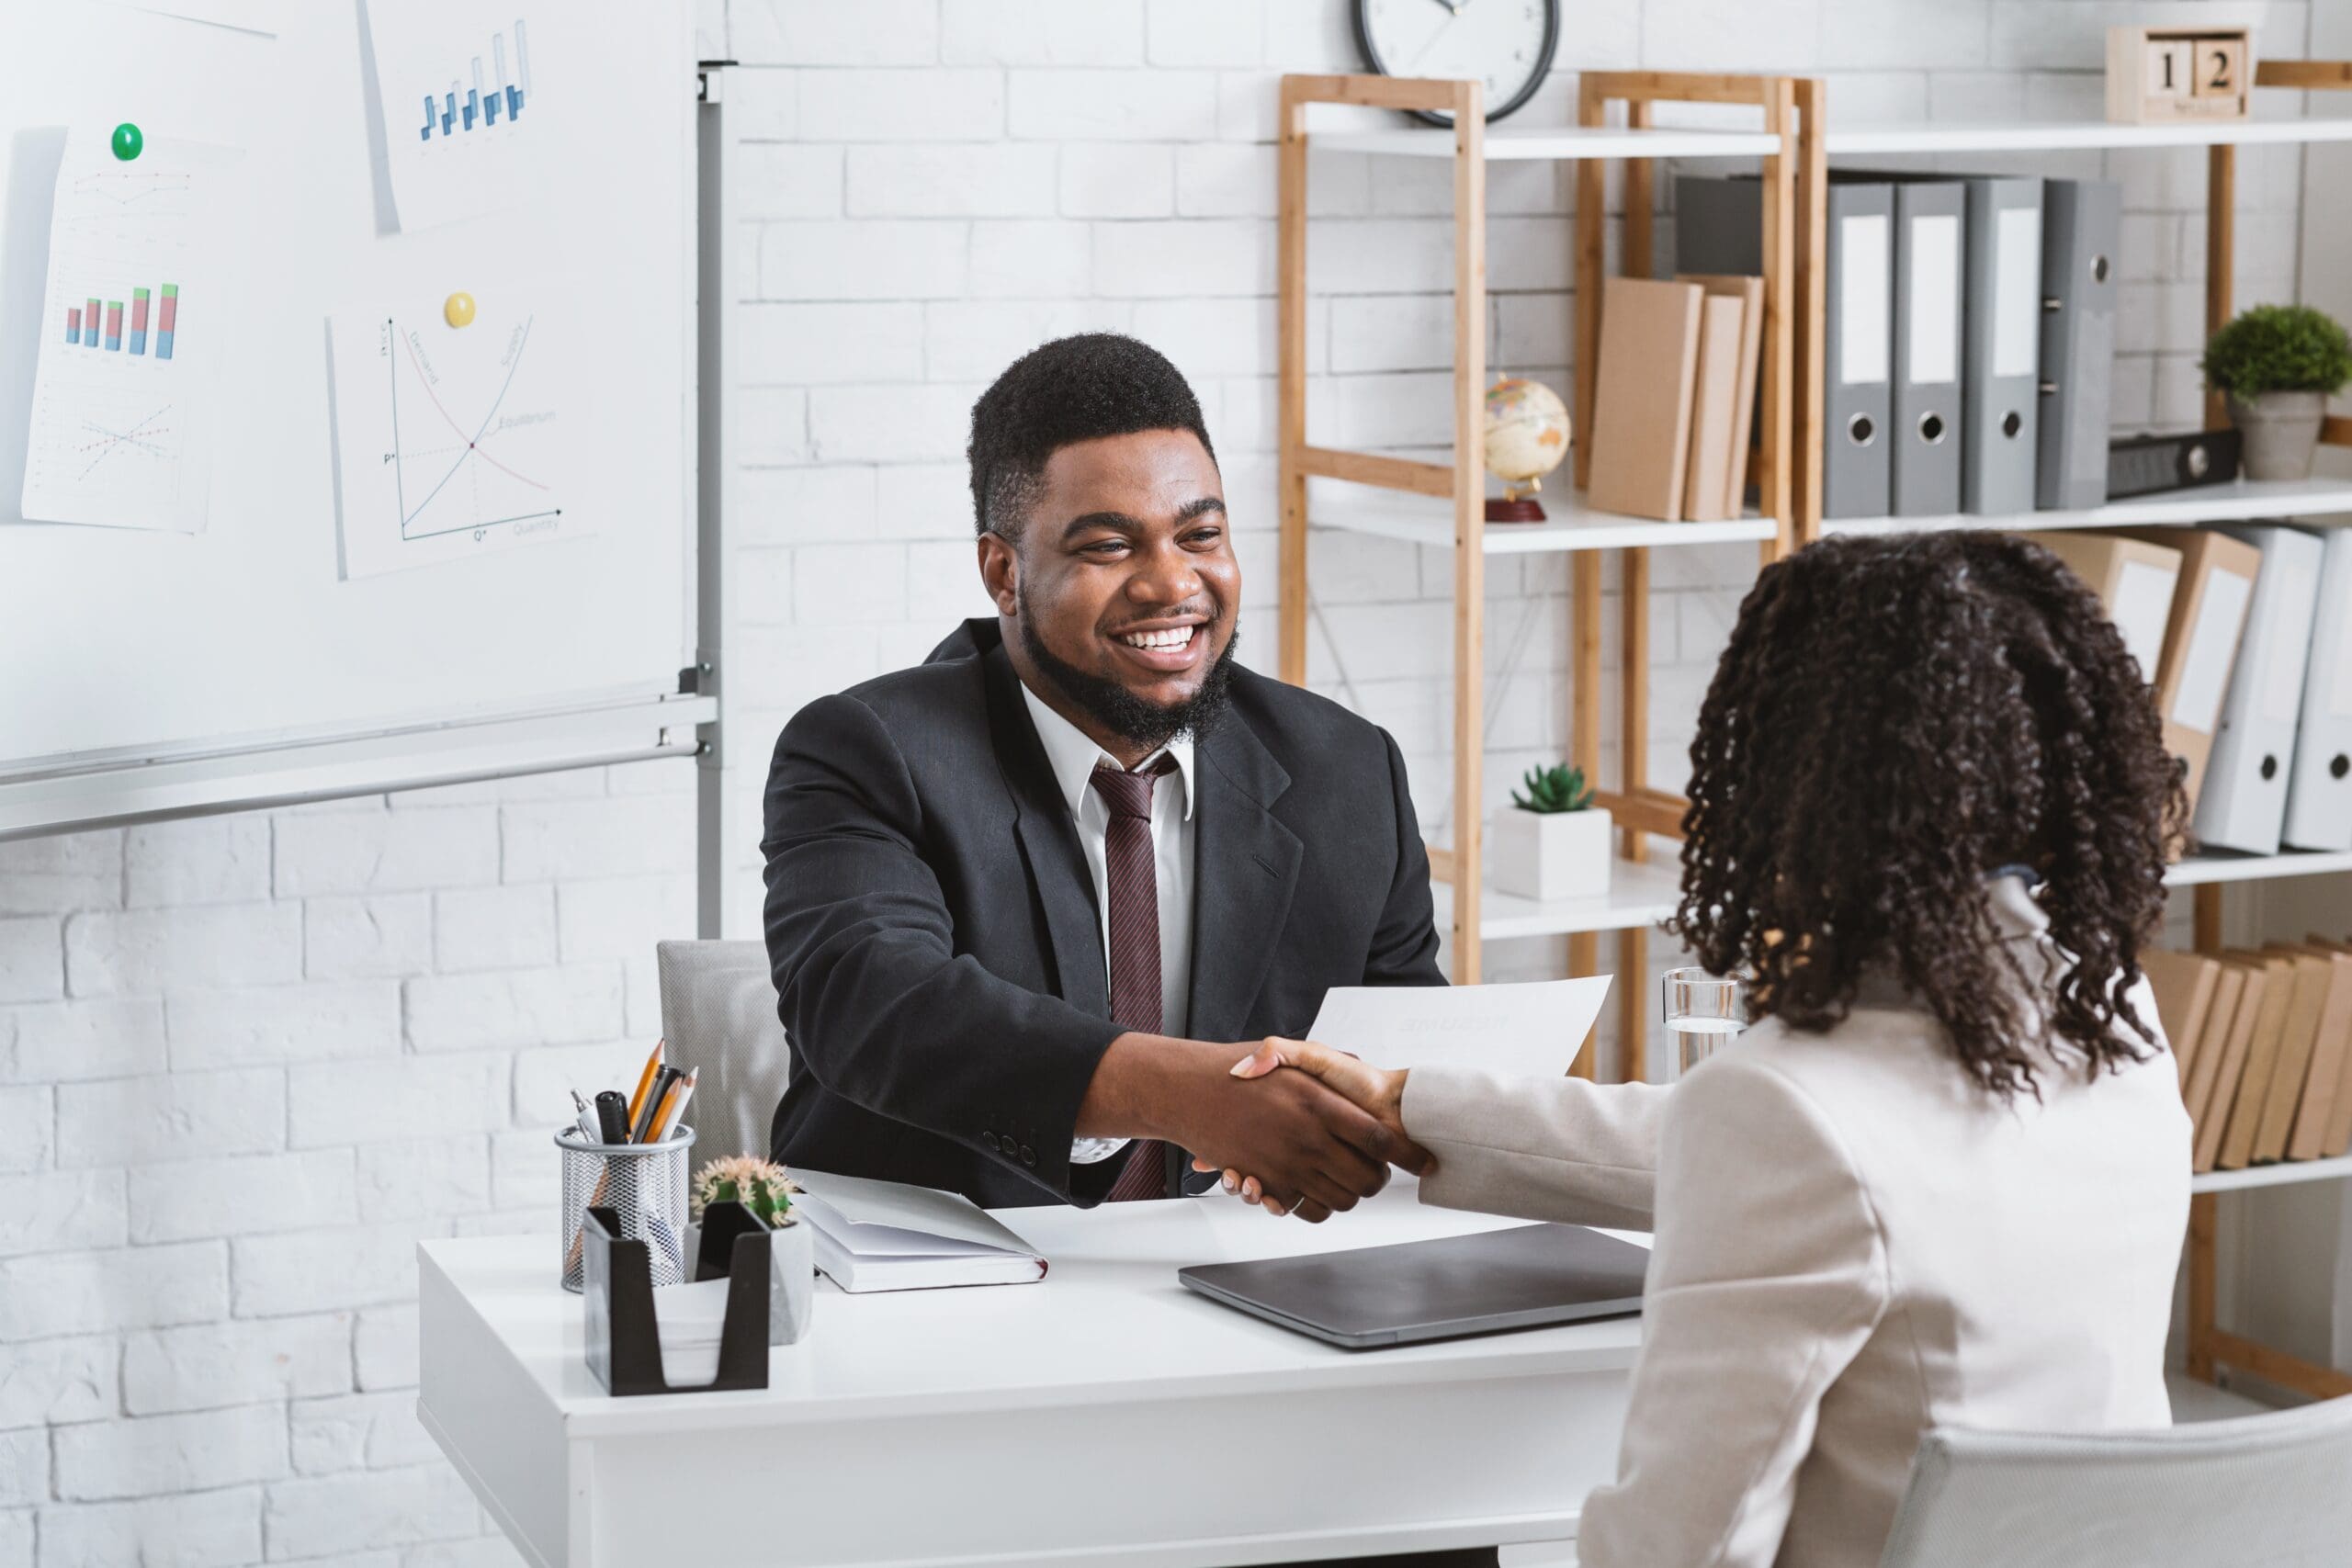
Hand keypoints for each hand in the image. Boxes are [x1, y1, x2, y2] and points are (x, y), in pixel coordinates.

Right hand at [1077, 1036, 1427, 1220]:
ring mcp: (1287, 1165)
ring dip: (1352, 1193)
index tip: (1424, 1161)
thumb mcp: (1292, 1054)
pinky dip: (1319, 1206)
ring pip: (1342, 1199)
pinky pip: (1308, 1210)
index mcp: (1320, 1103)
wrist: (1191, 1091)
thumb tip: (1365, 1071)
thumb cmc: (1242, 1073)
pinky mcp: (1267, 1185)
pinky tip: (1320, 1190)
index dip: (1408, 1155)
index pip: (1382, 1140)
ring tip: (1351, 1179)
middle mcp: (1307, 1138)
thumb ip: (1332, 1064)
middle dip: (1380, 1179)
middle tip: (1382, 1172)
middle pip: (1367, 1178)